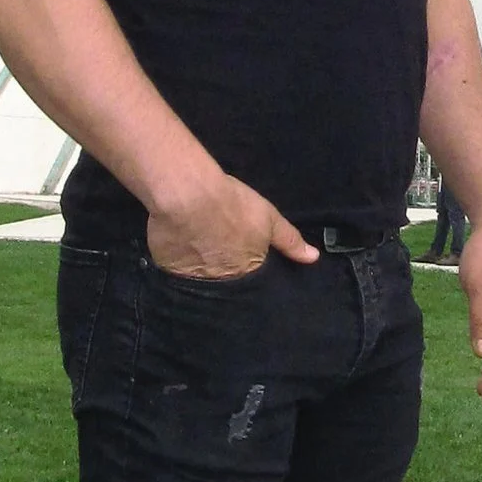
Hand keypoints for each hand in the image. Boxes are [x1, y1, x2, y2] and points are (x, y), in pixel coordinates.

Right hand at [147, 169, 318, 279]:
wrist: (189, 197)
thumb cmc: (232, 204)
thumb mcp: (269, 218)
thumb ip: (290, 240)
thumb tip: (313, 259)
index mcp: (247, 270)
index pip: (252, 280)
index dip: (248, 270)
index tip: (244, 261)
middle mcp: (222, 282)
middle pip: (226, 284)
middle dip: (226, 276)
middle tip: (220, 257)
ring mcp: (193, 279)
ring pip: (200, 282)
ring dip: (201, 273)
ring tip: (199, 256)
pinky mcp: (168, 270)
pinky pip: (176, 274)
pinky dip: (178, 267)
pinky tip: (179, 254)